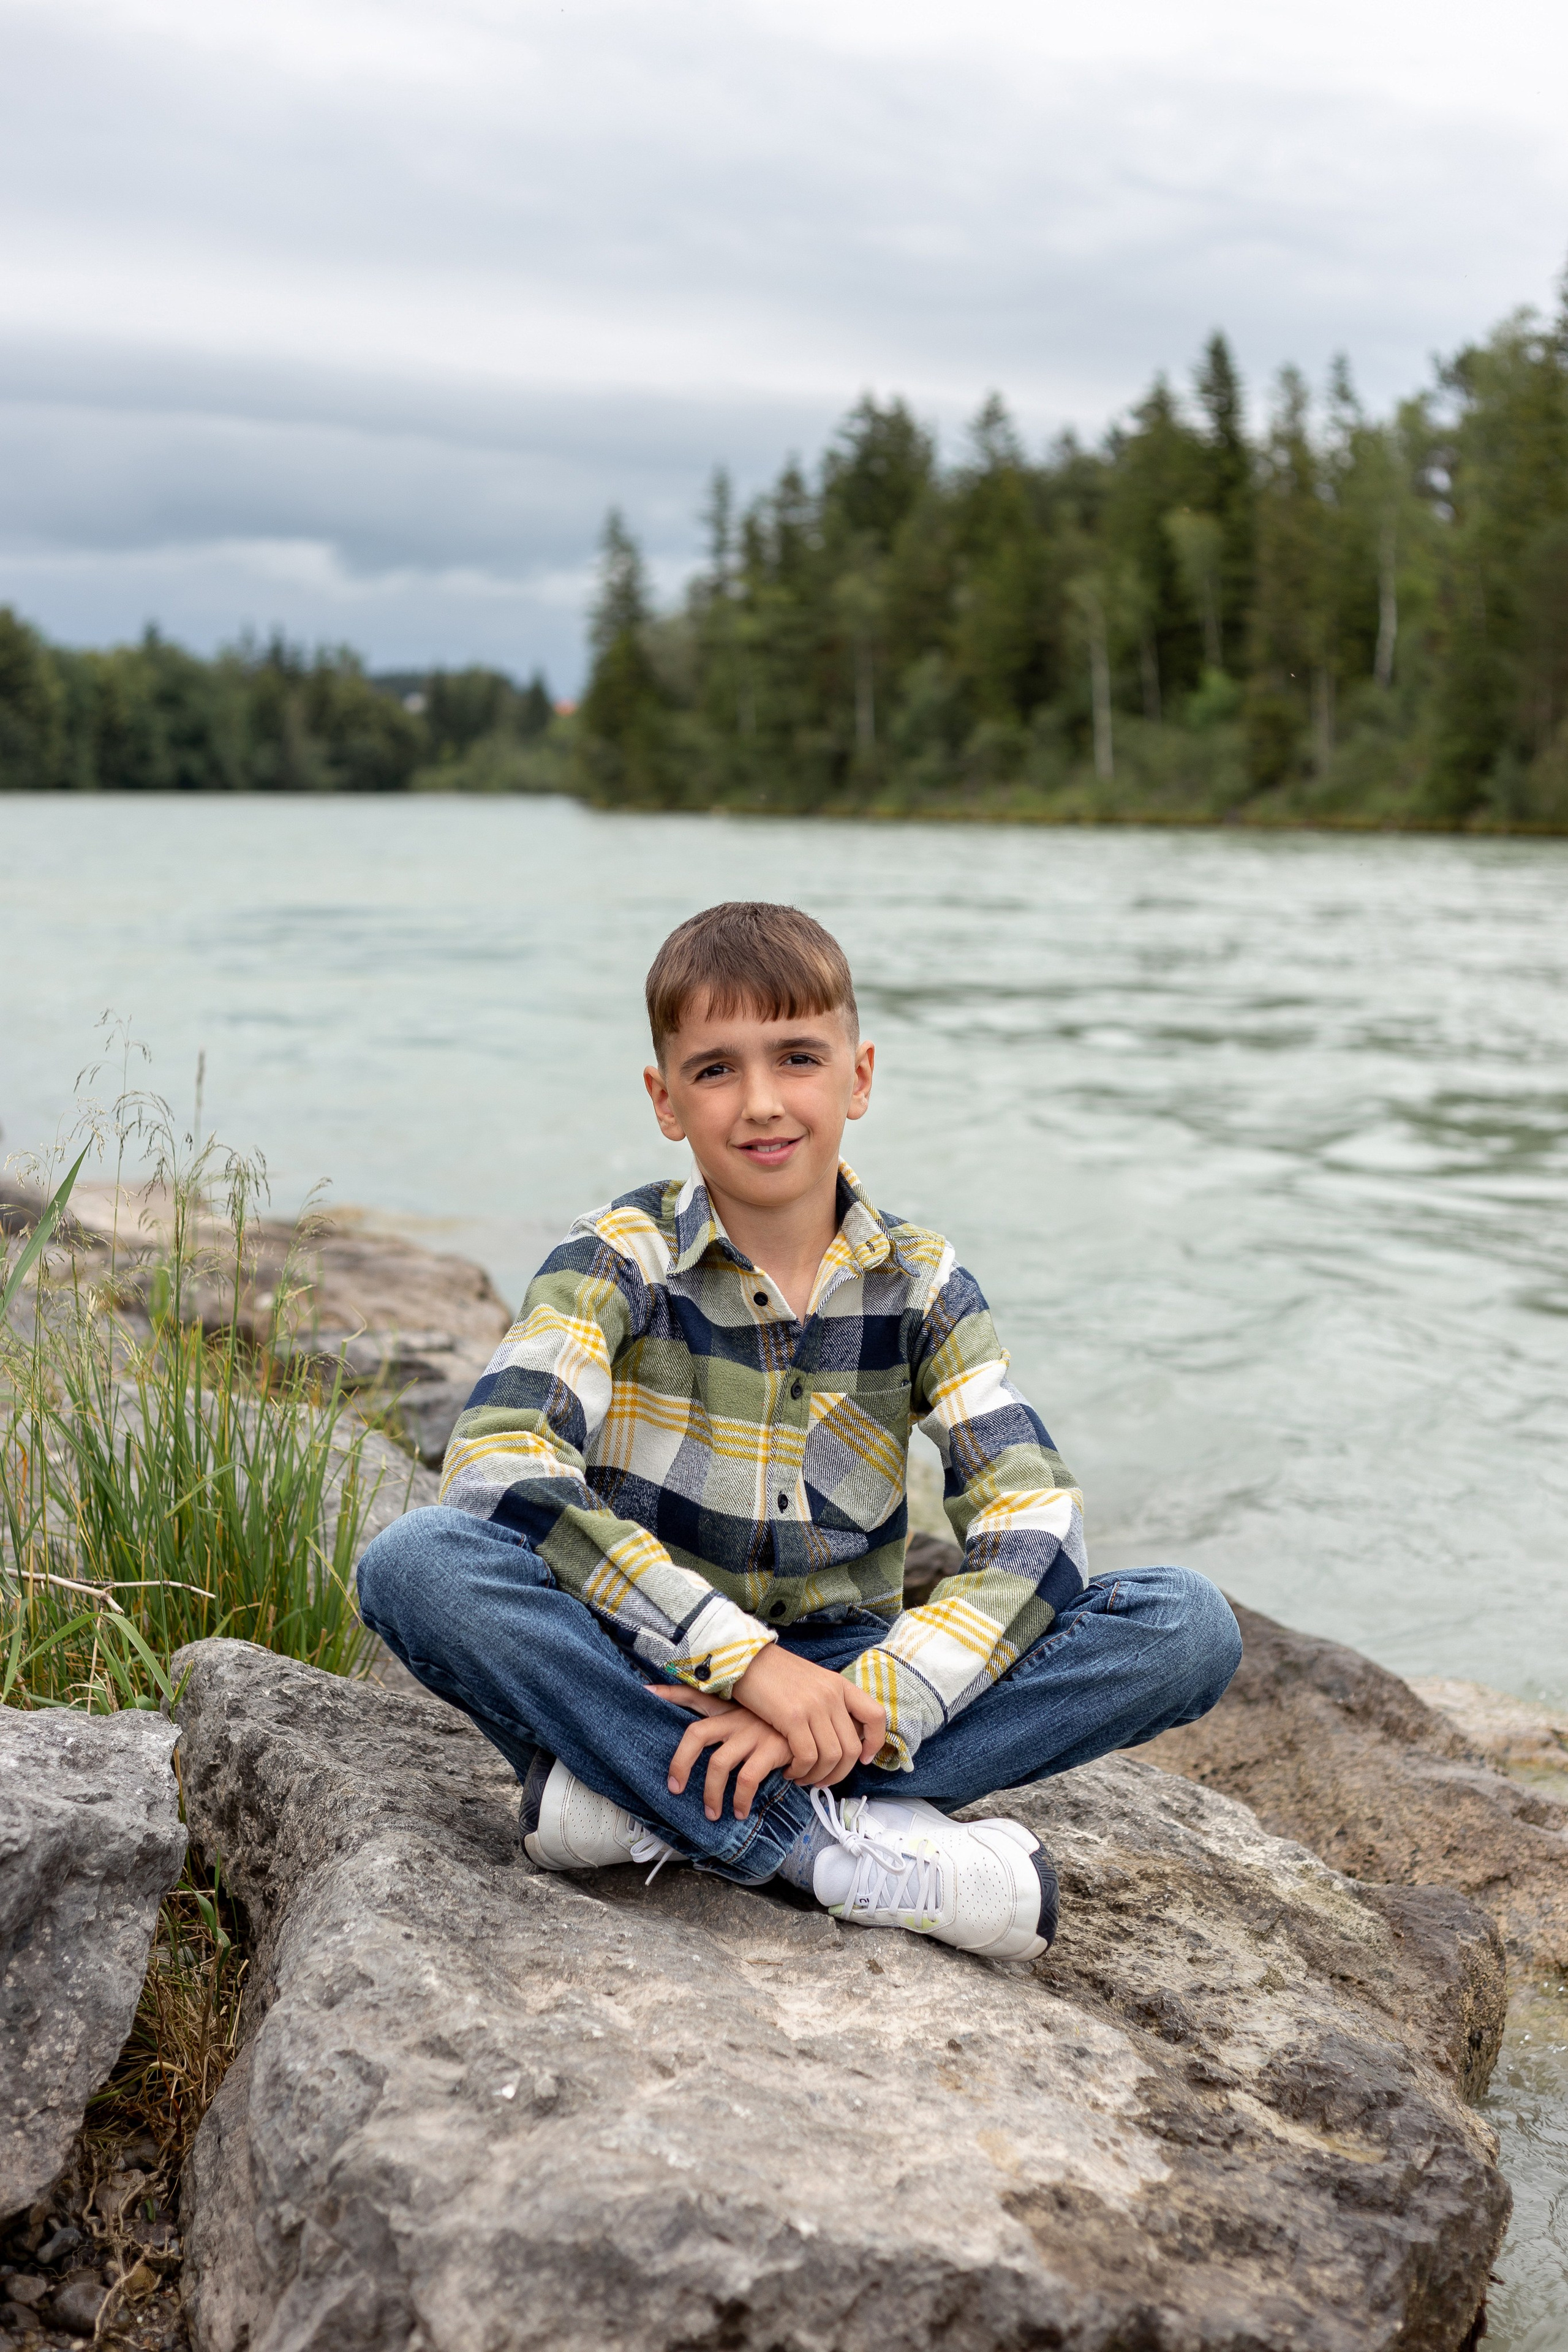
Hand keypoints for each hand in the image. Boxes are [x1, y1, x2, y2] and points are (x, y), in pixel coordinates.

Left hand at [657, 1698, 795, 1820]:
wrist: (819, 1723)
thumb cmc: (779, 1724)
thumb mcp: (751, 1713)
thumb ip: (720, 1713)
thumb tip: (680, 1713)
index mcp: (729, 1709)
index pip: (694, 1697)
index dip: (670, 1694)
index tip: (649, 1695)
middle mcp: (736, 1718)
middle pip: (696, 1735)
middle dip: (681, 1764)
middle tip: (675, 1789)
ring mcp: (753, 1733)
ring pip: (718, 1764)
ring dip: (712, 1794)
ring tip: (713, 1813)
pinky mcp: (771, 1749)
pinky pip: (747, 1779)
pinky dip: (741, 1798)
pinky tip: (743, 1809)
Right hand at [731, 1644, 886, 1786]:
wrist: (746, 1660)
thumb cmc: (775, 1675)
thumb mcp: (812, 1683)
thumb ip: (829, 1703)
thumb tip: (841, 1735)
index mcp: (840, 1685)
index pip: (875, 1716)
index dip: (875, 1742)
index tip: (863, 1759)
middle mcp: (832, 1695)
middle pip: (851, 1747)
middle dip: (839, 1773)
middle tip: (823, 1781)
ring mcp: (814, 1705)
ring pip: (831, 1756)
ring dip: (817, 1776)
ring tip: (802, 1778)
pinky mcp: (793, 1716)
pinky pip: (807, 1756)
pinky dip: (800, 1770)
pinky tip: (789, 1770)